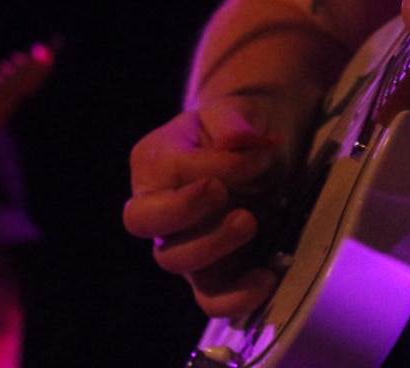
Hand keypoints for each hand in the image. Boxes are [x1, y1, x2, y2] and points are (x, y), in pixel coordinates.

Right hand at [122, 97, 285, 317]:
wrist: (254, 152)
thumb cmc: (235, 129)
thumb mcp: (235, 111)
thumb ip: (232, 121)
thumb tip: (235, 139)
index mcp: (153, 161)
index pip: (169, 170)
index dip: (214, 165)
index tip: (255, 155)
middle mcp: (157, 205)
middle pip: (143, 220)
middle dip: (183, 209)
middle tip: (223, 192)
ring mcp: (181, 242)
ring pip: (174, 259)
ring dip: (213, 244)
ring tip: (251, 221)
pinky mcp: (210, 271)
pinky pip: (210, 297)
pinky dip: (236, 297)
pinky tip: (266, 278)